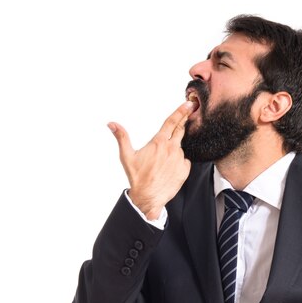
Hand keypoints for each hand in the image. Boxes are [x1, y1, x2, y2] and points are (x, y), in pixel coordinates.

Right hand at [107, 100, 194, 219]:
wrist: (148, 197)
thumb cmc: (137, 177)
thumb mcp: (126, 156)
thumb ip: (121, 137)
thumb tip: (111, 124)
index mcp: (158, 143)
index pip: (171, 122)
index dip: (180, 111)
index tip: (188, 104)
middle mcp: (171, 149)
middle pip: (180, 130)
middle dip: (185, 121)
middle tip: (189, 113)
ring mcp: (180, 160)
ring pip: (180, 149)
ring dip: (174, 150)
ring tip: (163, 162)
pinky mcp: (185, 170)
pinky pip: (185, 161)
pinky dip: (179, 162)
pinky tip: (169, 169)